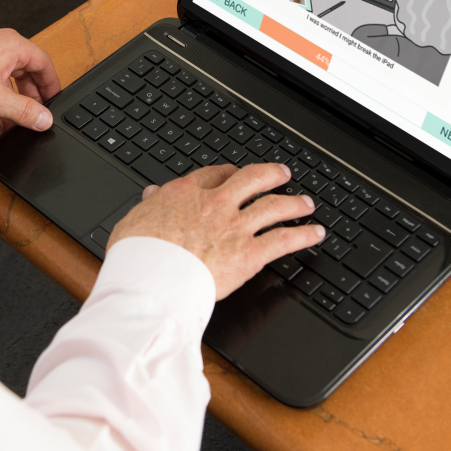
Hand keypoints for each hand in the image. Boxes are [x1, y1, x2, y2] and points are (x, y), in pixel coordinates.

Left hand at [0, 27, 61, 141]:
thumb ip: (24, 112)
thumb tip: (45, 118)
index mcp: (11, 45)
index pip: (43, 63)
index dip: (51, 85)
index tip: (54, 101)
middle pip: (24, 73)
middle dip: (29, 100)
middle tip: (34, 117)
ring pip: (3, 82)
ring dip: (9, 107)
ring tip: (12, 128)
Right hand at [109, 163, 324, 299]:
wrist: (152, 278)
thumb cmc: (139, 254)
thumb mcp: (134, 220)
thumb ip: (149, 206)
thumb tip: (152, 196)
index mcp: (187, 193)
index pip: (215, 174)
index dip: (229, 173)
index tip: (235, 174)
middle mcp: (216, 204)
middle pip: (253, 180)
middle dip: (271, 175)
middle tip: (282, 174)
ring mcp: (236, 227)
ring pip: (274, 206)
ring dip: (294, 203)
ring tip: (306, 203)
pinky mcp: (250, 254)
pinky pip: (284, 240)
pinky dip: (304, 235)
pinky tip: (316, 233)